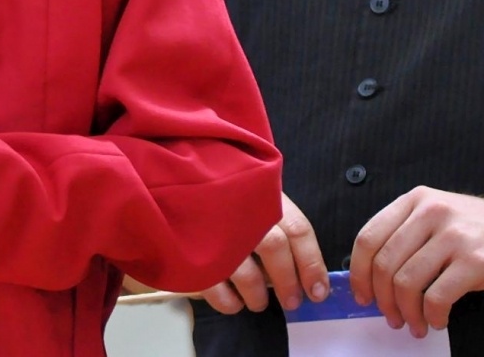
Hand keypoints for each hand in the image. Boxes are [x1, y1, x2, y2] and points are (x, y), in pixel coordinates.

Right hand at [201, 192, 329, 313]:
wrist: (165, 178)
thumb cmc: (214, 187)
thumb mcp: (246, 187)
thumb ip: (269, 212)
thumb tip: (299, 260)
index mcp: (260, 193)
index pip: (298, 229)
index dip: (312, 264)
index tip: (318, 292)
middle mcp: (240, 210)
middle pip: (276, 250)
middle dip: (287, 283)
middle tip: (291, 302)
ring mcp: (214, 231)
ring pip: (248, 274)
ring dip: (258, 296)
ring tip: (258, 303)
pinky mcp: (190, 251)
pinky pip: (215, 287)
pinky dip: (228, 301)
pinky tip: (233, 303)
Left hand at [351, 186, 483, 337]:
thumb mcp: (443, 217)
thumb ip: (409, 235)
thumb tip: (373, 272)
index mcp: (417, 201)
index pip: (369, 237)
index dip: (358, 272)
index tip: (360, 294)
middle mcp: (432, 213)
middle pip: (384, 263)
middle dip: (382, 298)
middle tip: (389, 316)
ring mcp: (454, 236)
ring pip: (407, 282)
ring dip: (406, 312)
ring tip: (414, 323)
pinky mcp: (476, 262)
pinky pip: (437, 297)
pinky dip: (432, 315)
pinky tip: (437, 320)